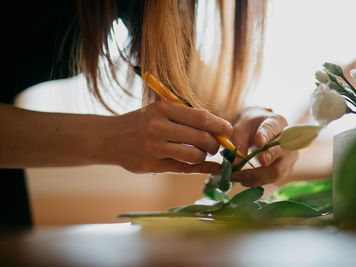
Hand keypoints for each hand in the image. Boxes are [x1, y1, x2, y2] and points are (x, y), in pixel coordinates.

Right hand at [105, 101, 232, 173]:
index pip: (200, 118)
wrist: (110, 138)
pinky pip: (184, 169)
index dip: (219, 125)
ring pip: (194, 155)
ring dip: (205, 156)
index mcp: (163, 109)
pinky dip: (201, 169)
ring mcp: (154, 148)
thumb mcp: (160, 111)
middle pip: (200, 138)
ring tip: (203, 153)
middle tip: (217, 145)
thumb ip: (186, 117)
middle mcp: (158, 127)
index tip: (228, 130)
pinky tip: (210, 167)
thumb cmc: (142, 122)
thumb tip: (217, 128)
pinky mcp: (151, 166)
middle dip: (215, 144)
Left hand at [230, 107, 298, 186]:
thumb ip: (239, 143)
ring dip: (254, 177)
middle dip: (261, 164)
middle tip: (238, 172)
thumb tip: (236, 163)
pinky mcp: (286, 169)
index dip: (266, 136)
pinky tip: (243, 180)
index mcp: (276, 122)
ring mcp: (289, 156)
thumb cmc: (250, 126)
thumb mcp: (241, 128)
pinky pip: (272, 178)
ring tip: (236, 177)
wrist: (259, 129)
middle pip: (279, 154)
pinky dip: (256, 181)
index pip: (272, 128)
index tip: (259, 143)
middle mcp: (288, 139)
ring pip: (276, 171)